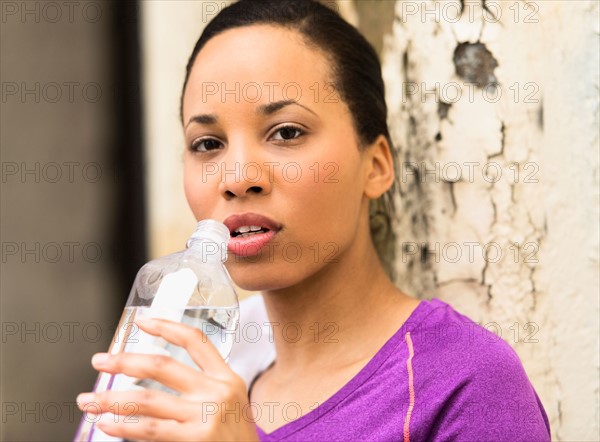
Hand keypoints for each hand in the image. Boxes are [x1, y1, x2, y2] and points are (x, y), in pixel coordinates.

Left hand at [76, 317, 259, 440]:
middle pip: (163, 366)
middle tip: (100, 361)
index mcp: (227, 378)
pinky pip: (151, 430)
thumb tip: (152, 377)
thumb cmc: (236, 438)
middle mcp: (217, 392)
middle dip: (125, 362)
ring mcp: (206, 416)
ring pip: (148, 400)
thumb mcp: (231, 403)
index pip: (195, 341)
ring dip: (112, 399)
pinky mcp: (196, 439)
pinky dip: (124, 426)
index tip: (142, 321)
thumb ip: (203, 387)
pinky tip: (106, 423)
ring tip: (89, 400)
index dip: (167, 326)